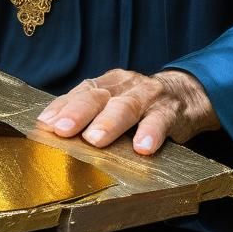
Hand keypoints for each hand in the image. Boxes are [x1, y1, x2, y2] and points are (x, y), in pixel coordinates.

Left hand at [35, 67, 219, 155]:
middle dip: (79, 112)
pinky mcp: (171, 110)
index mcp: (107, 84)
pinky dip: (151, 132)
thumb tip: (54, 135)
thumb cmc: (140, 105)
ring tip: (95, 139)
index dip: (63, 106)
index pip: (81, 91)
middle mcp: (124, 85)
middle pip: (98, 96)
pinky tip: (142, 147)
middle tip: (63, 130)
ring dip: (109, 122)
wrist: (186, 94)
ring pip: (126, 105)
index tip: (46, 123)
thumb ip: (91, 116)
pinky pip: (160, 120)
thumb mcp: (115, 104)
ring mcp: (148, 95)